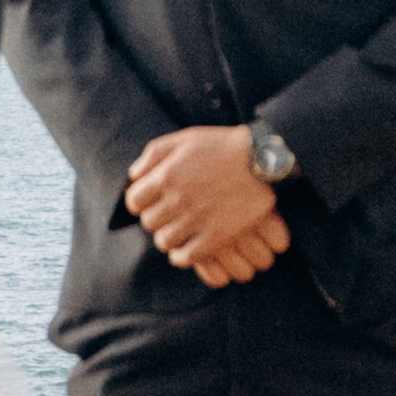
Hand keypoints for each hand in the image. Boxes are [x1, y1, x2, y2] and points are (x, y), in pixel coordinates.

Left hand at [125, 124, 284, 284]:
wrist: (261, 159)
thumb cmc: (222, 146)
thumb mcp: (184, 139)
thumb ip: (154, 154)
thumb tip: (134, 175)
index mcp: (166, 175)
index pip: (135, 200)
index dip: (139, 202)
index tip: (147, 203)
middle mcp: (178, 199)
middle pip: (150, 222)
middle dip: (155, 219)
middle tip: (167, 215)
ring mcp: (197, 220)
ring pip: (165, 241)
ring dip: (168, 237)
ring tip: (177, 231)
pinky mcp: (216, 236)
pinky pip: (186, 256)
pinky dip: (181, 256)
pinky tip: (185, 249)